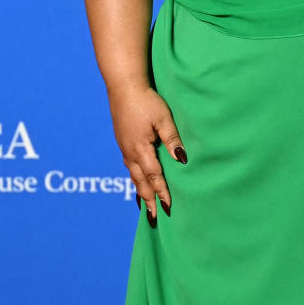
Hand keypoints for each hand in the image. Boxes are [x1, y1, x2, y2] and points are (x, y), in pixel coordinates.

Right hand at [107, 84, 186, 222]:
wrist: (123, 86)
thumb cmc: (146, 100)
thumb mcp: (163, 118)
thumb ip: (172, 139)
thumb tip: (181, 160)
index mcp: (140, 148)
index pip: (154, 176)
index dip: (162, 192)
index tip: (169, 207)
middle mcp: (129, 152)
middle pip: (140, 182)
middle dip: (149, 200)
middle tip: (155, 218)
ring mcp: (124, 147)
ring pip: (133, 176)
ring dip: (140, 192)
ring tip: (146, 207)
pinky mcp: (122, 142)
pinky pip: (128, 166)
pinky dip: (134, 179)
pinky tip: (137, 182)